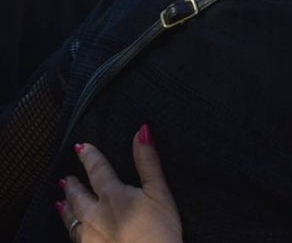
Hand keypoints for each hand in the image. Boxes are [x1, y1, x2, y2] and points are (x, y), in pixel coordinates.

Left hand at [57, 126, 181, 242]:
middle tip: (65, 179)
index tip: (81, 147)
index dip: (90, 157)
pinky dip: (70, 229)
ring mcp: (89, 237)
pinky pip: (74, 238)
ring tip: (60, 202)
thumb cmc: (160, 229)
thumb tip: (141, 131)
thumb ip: (148, 162)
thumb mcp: (160, 191)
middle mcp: (95, 215)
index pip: (97, 170)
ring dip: (66, 208)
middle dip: (72, 186)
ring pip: (72, 219)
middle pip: (78, 196)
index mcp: (113, 195)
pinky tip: (72, 230)